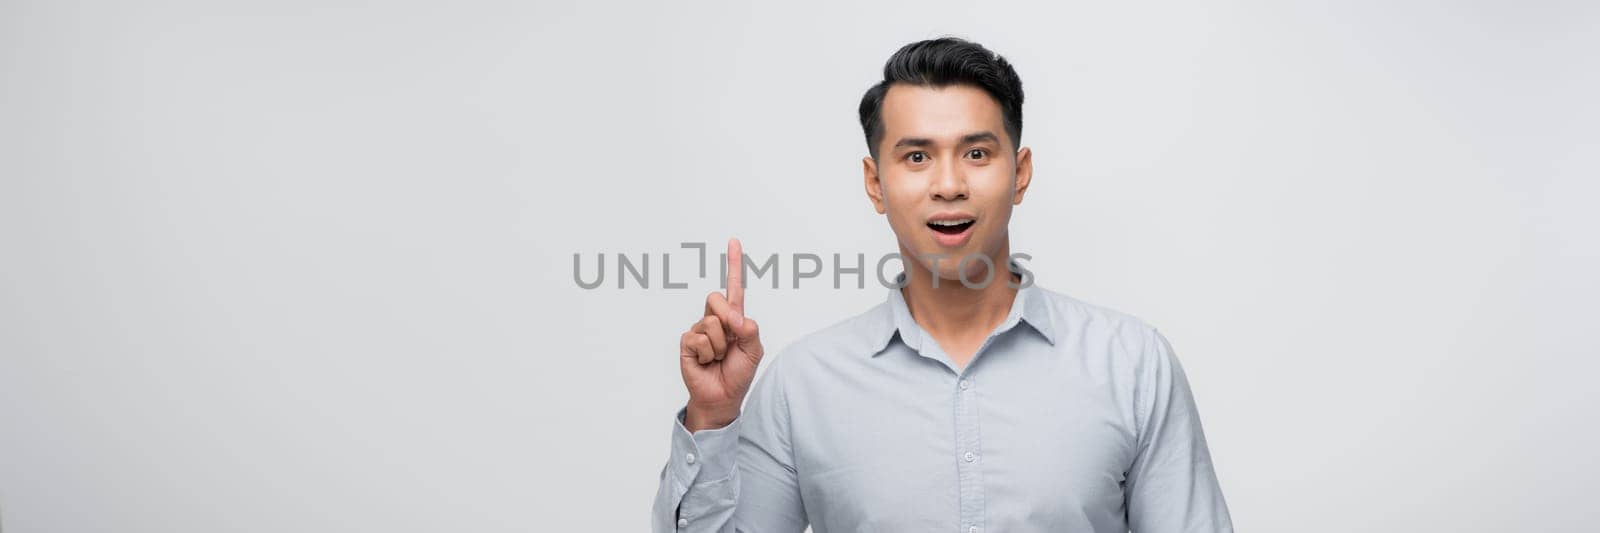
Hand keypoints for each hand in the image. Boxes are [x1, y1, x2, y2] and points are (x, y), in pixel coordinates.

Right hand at [679, 238, 764, 431]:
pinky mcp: (687, 343)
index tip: (734, 241)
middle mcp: (715, 319)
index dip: (734, 264)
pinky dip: (708, 354)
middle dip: (727, 318)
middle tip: (731, 342)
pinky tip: (706, 362)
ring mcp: (699, 330)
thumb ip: (750, 329)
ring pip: (711, 323)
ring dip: (720, 345)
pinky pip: (698, 339)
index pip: (734, 286)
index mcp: (734, 318)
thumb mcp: (754, 350)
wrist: (722, 397)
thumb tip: (735, 317)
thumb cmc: (738, 373)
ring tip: (719, 358)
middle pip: (716, 298)